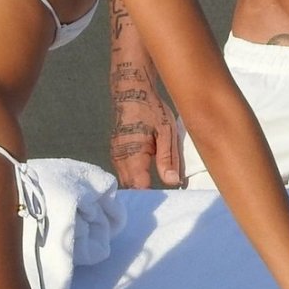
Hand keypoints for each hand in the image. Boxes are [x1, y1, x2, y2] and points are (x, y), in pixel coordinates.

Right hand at [109, 55, 182, 187]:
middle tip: (163, 196)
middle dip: (145, 194)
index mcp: (133, 154)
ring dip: (139, 185)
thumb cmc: (151, 109)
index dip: (152, 196)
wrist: (132, 90)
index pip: (139, 187)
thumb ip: (168, 159)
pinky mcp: (115, 151)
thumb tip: (173, 183)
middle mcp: (120, 158)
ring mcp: (115, 155)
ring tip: (156, 187)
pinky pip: (124, 171)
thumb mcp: (166, 133)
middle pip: (131, 187)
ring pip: (126, 180)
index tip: (165, 198)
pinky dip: (134, 176)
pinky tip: (147, 175)